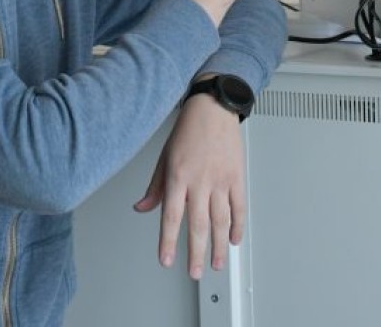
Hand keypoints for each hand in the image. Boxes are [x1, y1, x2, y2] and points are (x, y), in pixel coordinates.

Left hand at [132, 94, 245, 278]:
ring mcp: (220, 180)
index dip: (167, 241)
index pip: (171, 216)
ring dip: (217, 245)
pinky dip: (238, 225)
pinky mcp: (236, 177)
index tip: (166, 260)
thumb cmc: (188, 130)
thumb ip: (155, 187)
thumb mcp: (164, 157)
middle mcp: (199, 181)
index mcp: (178, 176)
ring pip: (220, 220)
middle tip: (194, 272)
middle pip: (198, 225)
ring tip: (215, 263)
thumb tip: (142, 208)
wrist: (213, 109)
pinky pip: (239, 207)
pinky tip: (233, 239)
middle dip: (195, 252)